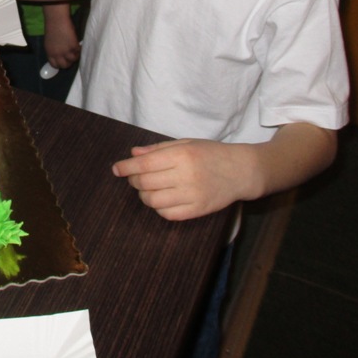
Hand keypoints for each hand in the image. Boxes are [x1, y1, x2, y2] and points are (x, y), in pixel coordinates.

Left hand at [42, 10, 79, 68]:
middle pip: (64, 65)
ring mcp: (65, 51)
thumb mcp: (50, 43)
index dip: (60, 64)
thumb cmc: (52, 28)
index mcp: (49, 53)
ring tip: (76, 51)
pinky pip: (78, 52)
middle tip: (72, 57)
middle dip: (69, 63)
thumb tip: (61, 55)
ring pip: (73, 60)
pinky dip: (80, 50)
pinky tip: (79, 46)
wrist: (57, 20)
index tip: (63, 61)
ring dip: (76, 56)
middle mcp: (57, 54)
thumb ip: (54, 50)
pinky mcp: (73, 46)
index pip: (54, 65)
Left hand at [112, 139, 250, 220]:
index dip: (126, 167)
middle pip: (145, 182)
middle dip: (134, 180)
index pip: (144, 164)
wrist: (241, 171)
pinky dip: (158, 208)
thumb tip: (133, 154)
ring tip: (148, 188)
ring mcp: (192, 195)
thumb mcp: (186, 143)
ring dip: (144, 195)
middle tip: (135, 177)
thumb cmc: (211, 153)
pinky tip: (162, 199)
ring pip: (153, 200)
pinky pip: (168, 214)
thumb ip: (158, 149)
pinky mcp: (198, 210)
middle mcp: (186, 175)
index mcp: (182, 155)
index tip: (116, 169)